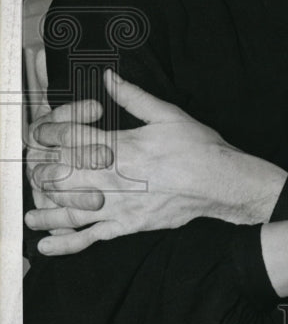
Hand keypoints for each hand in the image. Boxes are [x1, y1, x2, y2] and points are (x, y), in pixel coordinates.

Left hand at [26, 70, 286, 255]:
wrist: (221, 182)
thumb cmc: (198, 148)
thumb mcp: (167, 114)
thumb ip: (133, 96)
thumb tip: (109, 78)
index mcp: (121, 147)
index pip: (70, 139)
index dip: (50, 132)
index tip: (45, 132)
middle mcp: (113, 178)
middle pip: (60, 175)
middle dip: (40, 171)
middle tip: (34, 167)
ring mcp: (118, 205)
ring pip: (67, 210)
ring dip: (43, 210)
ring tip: (30, 212)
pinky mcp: (126, 225)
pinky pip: (89, 237)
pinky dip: (65, 243)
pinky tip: (46, 245)